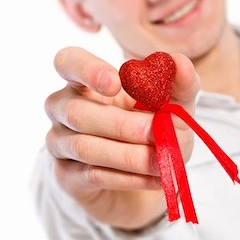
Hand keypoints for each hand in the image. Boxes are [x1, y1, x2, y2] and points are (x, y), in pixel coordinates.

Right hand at [45, 47, 198, 229]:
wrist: (147, 174)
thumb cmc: (155, 128)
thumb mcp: (175, 106)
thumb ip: (179, 83)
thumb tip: (178, 61)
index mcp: (86, 80)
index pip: (69, 62)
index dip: (87, 70)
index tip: (116, 84)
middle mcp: (64, 107)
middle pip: (77, 112)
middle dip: (120, 124)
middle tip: (155, 132)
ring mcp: (60, 142)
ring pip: (84, 146)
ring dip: (128, 155)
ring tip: (162, 161)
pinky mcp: (66, 176)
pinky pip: (92, 175)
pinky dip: (129, 177)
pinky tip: (155, 178)